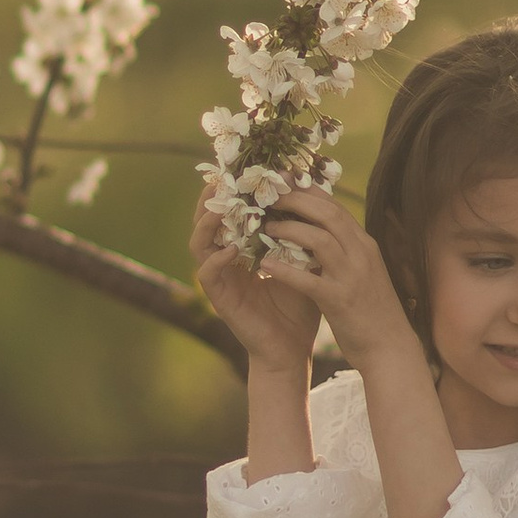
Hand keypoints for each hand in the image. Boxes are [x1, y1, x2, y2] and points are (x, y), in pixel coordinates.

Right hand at [191, 190, 320, 370]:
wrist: (292, 350)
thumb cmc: (299, 306)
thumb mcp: (303, 262)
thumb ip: (303, 233)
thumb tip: (318, 196)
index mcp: (244, 249)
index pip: (233, 212)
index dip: (237, 190)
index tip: (249, 168)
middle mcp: (226, 260)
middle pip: (208, 220)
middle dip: (214, 197)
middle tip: (224, 176)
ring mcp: (219, 279)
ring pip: (199, 242)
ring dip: (207, 221)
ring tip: (222, 204)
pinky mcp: (219, 299)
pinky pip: (207, 273)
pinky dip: (216, 258)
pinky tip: (232, 248)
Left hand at [233, 186, 419, 369]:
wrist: (391, 348)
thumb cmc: (372, 310)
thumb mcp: (362, 271)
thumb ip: (345, 249)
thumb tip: (319, 230)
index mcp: (365, 244)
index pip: (335, 206)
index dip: (307, 192)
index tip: (283, 185)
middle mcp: (361, 254)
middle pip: (326, 213)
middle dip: (295, 201)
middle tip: (268, 198)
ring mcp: (352, 276)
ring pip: (318, 239)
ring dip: (288, 229)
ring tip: (265, 228)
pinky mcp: (340, 301)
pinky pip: (308, 279)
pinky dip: (285, 270)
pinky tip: (266, 266)